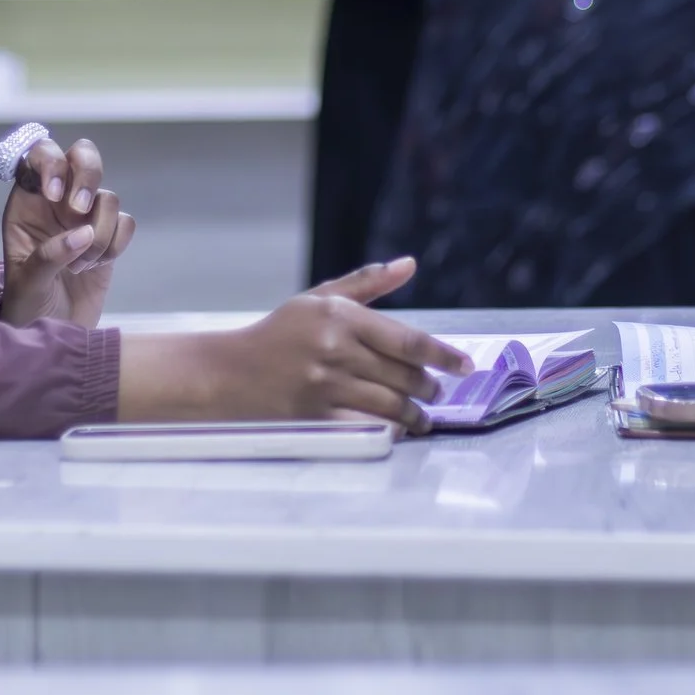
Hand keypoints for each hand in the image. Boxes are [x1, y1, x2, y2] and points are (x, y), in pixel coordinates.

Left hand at [0, 134, 136, 328]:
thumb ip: (49, 257)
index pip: (38, 157)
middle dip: (87, 175)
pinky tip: (98, 266)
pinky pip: (125, 224)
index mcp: (27, 204)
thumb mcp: (27, 284)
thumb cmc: (27, 308)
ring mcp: (86, 219)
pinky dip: (117, 245)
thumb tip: (82, 235)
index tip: (54, 194)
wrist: (55, 337)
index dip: (50, 162)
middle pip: (81, 157)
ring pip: (107, 198)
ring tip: (81, 265)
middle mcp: (57, 203)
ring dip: (99, 233)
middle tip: (80, 210)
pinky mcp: (110, 238)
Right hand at [114, 258, 474, 430]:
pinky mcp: (315, 416)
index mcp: (339, 317)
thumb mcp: (319, 299)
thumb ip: (367, 284)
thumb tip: (409, 264)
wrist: (230, 373)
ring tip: (424, 416)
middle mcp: (334, 349)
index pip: (407, 339)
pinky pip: (367, 426)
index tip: (465, 365)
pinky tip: (398, 430)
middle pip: (403, 375)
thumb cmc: (279, 334)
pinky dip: (389, 430)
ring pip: (390, 405)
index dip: (443, 355)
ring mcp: (324, 386)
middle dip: (429, 388)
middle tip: (437, 392)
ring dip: (415, 415)